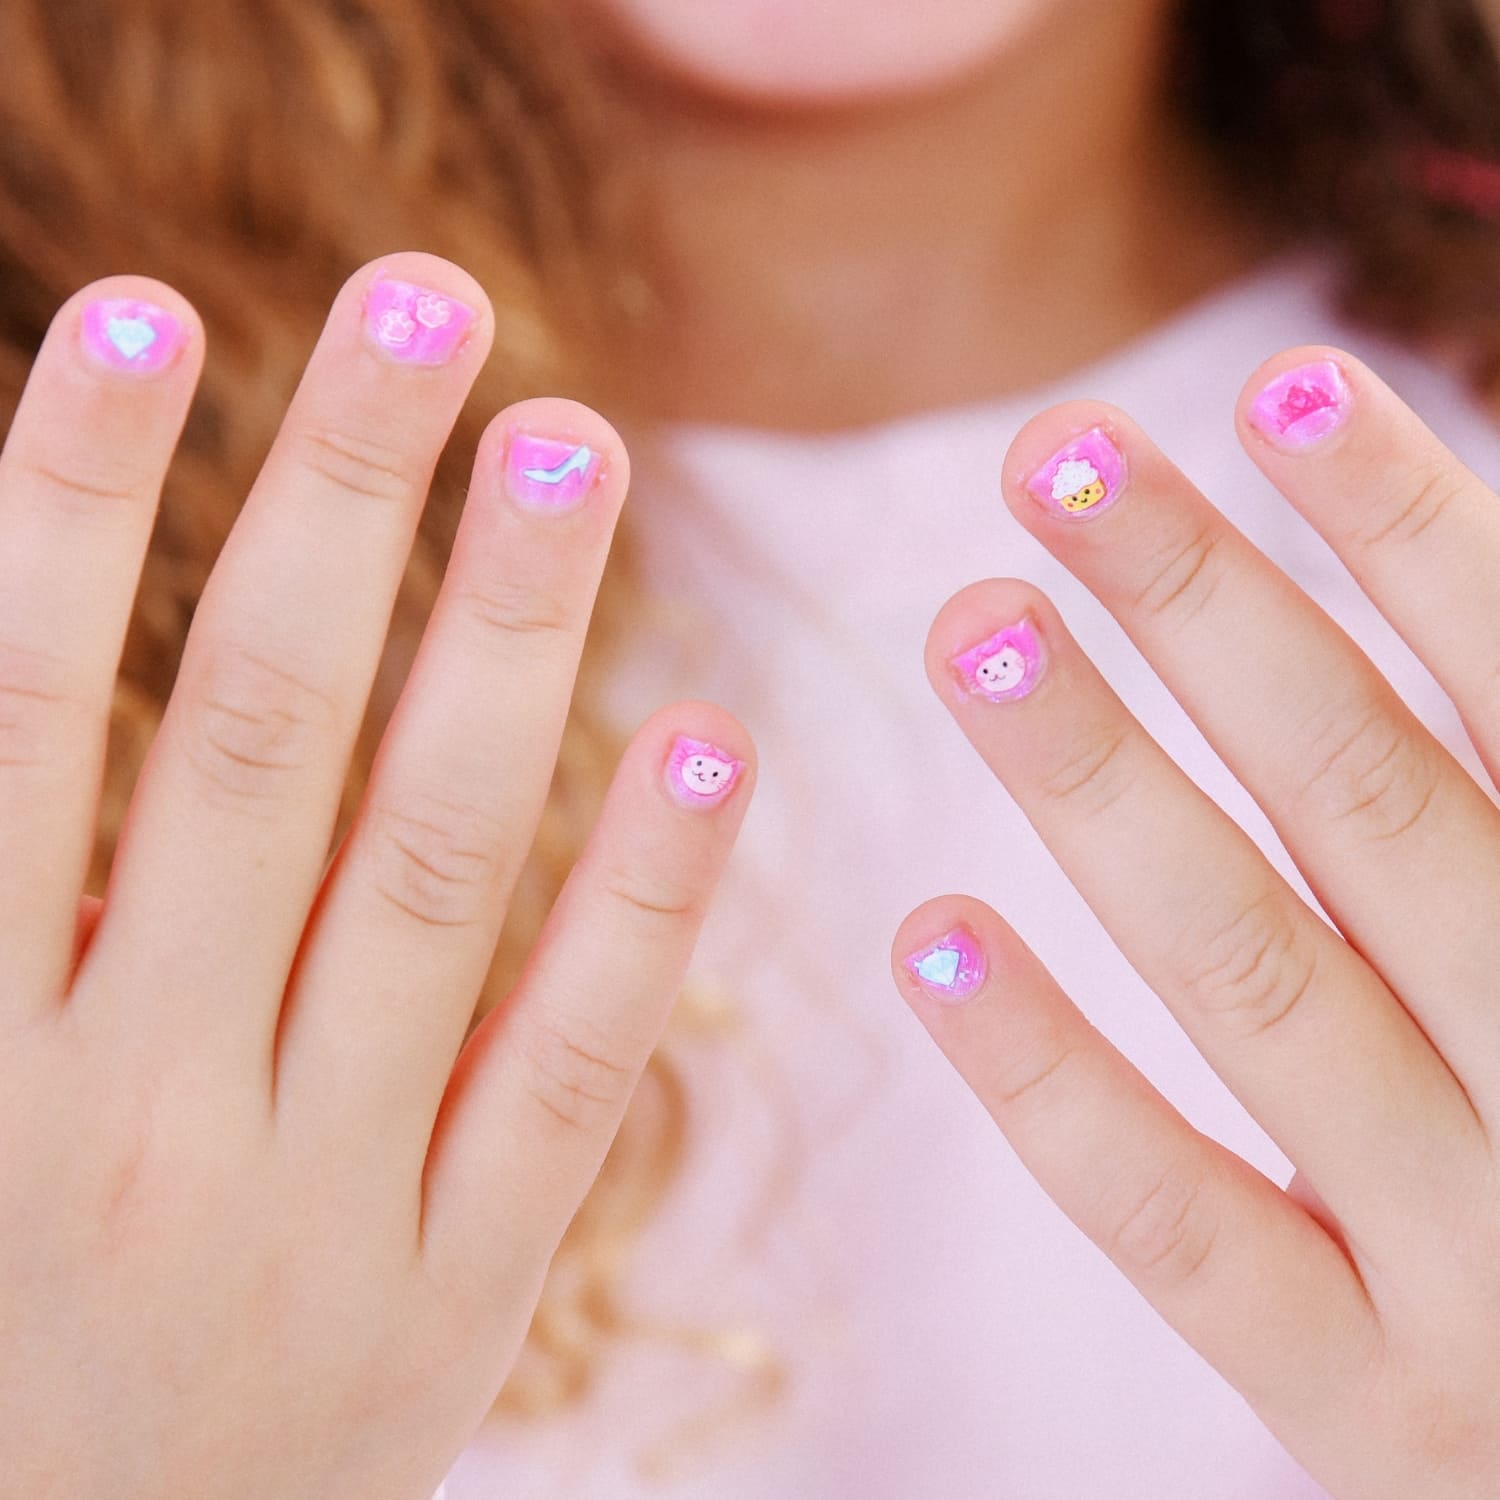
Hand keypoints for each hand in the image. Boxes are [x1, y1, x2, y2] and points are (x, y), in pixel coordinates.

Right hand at [0, 255, 752, 1498]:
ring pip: (428, 871)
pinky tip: (704, 735)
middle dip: (339, 504)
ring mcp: (320, 1203)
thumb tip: (27, 675)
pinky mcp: (456, 1291)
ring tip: (567, 444)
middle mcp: (143, 1112)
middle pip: (258, 743)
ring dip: (502, 639)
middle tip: (424, 301)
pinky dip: (639, 900)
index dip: (71, 504)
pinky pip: (566, 1064)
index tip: (144, 311)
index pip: (22, 720)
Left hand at [892, 349, 1499, 1497]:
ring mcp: (1484, 1279)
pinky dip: (1054, 1080)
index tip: (1276, 384)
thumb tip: (1428, 582)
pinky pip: (1183, 1226)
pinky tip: (928, 935)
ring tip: (971, 622)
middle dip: (1214, 616)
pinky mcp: (1368, 1414)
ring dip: (1104, 790)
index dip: (1409, 536)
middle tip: (1058, 457)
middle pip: (1371, 812)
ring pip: (1259, 987)